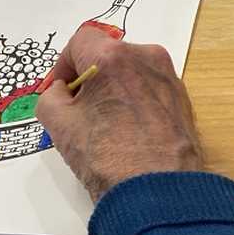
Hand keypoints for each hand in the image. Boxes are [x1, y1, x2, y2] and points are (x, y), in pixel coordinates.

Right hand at [35, 26, 203, 201]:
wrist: (158, 194)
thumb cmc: (106, 157)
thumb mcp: (57, 124)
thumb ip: (50, 96)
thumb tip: (62, 91)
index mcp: (112, 57)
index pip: (80, 41)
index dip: (63, 64)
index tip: (60, 90)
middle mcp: (145, 58)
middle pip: (107, 54)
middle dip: (89, 76)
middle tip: (78, 108)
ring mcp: (169, 78)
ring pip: (131, 71)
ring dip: (112, 88)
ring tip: (103, 122)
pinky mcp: (184, 100)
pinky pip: (150, 88)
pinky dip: (134, 100)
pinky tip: (127, 130)